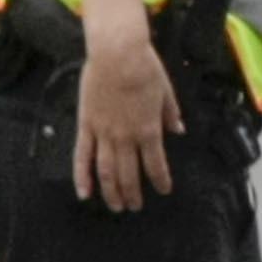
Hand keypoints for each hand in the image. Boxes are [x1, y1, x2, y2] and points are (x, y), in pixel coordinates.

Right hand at [74, 21, 180, 211]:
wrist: (117, 54)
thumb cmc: (145, 68)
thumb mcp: (166, 91)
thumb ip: (170, 114)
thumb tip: (179, 130)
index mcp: (149, 130)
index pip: (156, 164)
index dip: (160, 181)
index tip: (163, 190)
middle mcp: (126, 137)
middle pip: (129, 174)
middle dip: (133, 193)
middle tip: (135, 207)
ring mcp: (104, 133)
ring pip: (106, 172)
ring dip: (111, 192)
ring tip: (115, 206)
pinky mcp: (86, 125)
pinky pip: (82, 156)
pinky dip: (82, 177)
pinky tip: (84, 193)